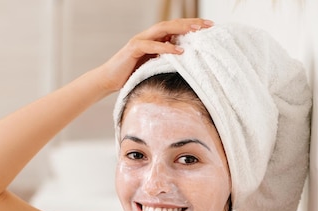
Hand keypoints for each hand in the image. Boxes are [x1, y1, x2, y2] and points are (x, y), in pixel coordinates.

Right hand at [96, 18, 213, 92]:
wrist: (108, 80)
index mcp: (154, 39)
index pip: (176, 28)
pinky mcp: (133, 49)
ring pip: (163, 29)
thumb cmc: (130, 76)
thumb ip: (165, 61)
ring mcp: (140, 40)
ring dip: (181, 29)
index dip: (192, 26)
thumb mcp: (152, 67)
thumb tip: (185, 63)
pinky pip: (152, 45)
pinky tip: (178, 51)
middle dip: (191, 23)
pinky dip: (166, 47)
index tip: (209, 28)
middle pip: (172, 24)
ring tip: (196, 32)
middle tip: (209, 25)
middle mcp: (148, 36)